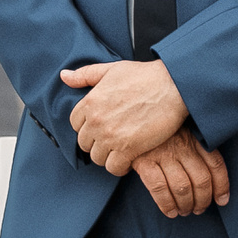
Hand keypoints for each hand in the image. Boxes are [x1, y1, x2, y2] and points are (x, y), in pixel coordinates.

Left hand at [62, 59, 189, 172]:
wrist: (174, 85)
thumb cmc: (145, 76)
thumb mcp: (111, 69)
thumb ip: (85, 75)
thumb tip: (64, 76)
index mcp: (89, 103)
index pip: (75, 124)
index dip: (88, 126)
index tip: (101, 127)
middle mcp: (96, 121)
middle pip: (85, 143)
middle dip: (97, 142)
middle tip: (112, 139)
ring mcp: (110, 136)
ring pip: (97, 157)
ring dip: (108, 155)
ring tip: (120, 149)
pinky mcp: (128, 149)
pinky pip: (113, 167)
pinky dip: (119, 166)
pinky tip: (129, 159)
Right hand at [128, 128, 229, 216]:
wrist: (128, 121)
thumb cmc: (158, 134)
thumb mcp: (180, 133)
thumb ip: (194, 149)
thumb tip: (210, 180)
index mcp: (194, 138)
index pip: (215, 164)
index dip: (221, 186)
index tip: (222, 201)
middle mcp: (181, 146)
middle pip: (201, 179)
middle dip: (203, 200)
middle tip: (199, 209)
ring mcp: (162, 154)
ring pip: (182, 187)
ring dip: (186, 205)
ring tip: (185, 211)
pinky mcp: (144, 162)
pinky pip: (159, 188)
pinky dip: (166, 204)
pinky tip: (170, 212)